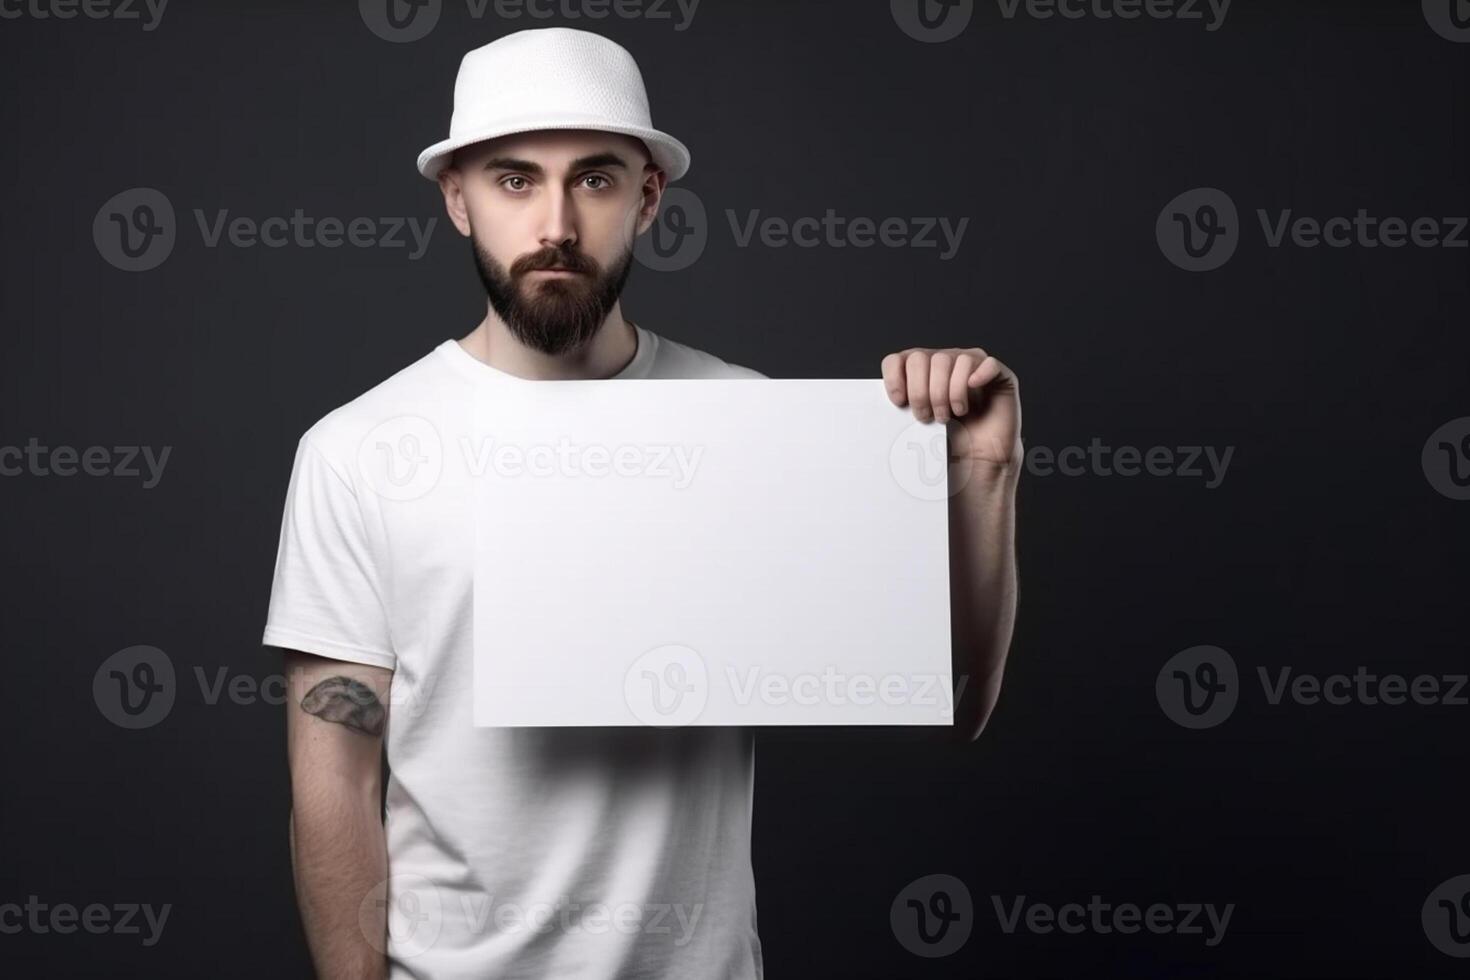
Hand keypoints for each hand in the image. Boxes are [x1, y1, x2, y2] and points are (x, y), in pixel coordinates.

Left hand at [881, 347, 1021, 464]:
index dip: (895, 378)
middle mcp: (945, 361)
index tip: (899, 402)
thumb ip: (903, 410)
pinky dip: (977, 375)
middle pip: (922, 359)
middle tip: (927, 416)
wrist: (981, 459)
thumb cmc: (950, 440)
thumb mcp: (918, 425)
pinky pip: (987, 363)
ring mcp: (971, 365)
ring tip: (951, 414)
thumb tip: (882, 409)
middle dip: (921, 392)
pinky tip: (972, 390)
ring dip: (947, 392)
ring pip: (950, 360)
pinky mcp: (998, 375)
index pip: (898, 359)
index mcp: (922, 370)